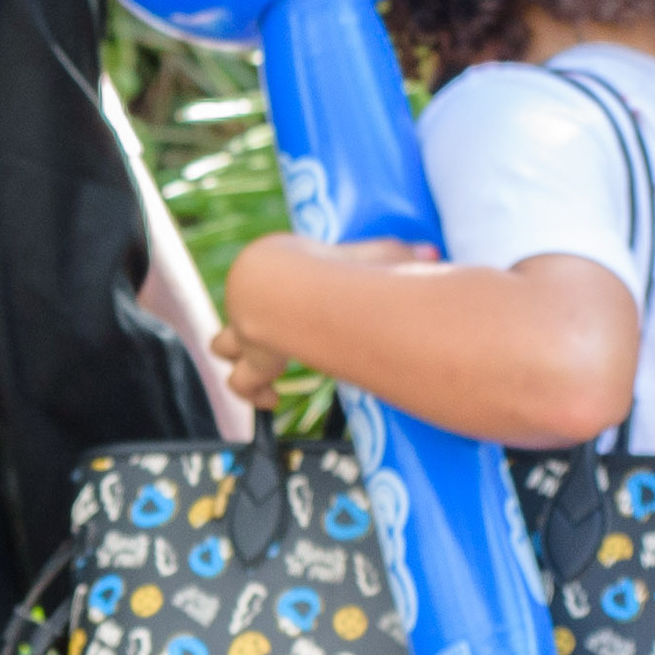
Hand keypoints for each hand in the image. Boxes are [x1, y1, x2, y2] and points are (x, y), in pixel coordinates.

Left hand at [219, 229, 435, 410]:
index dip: (284, 291)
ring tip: (265, 387)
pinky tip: (272, 401)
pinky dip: (255, 394)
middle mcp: (252, 298)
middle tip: (260, 344)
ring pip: (224, 348)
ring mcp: (244, 330)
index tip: (301, 307)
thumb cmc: (336, 265)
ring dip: (243, 366)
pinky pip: (242, 384)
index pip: (274, 278)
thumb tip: (430, 253)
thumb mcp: (374, 255)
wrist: (291, 287)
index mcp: (279, 267)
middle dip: (242, 331)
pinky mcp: (252, 360)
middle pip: (238, 311)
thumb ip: (398, 257)